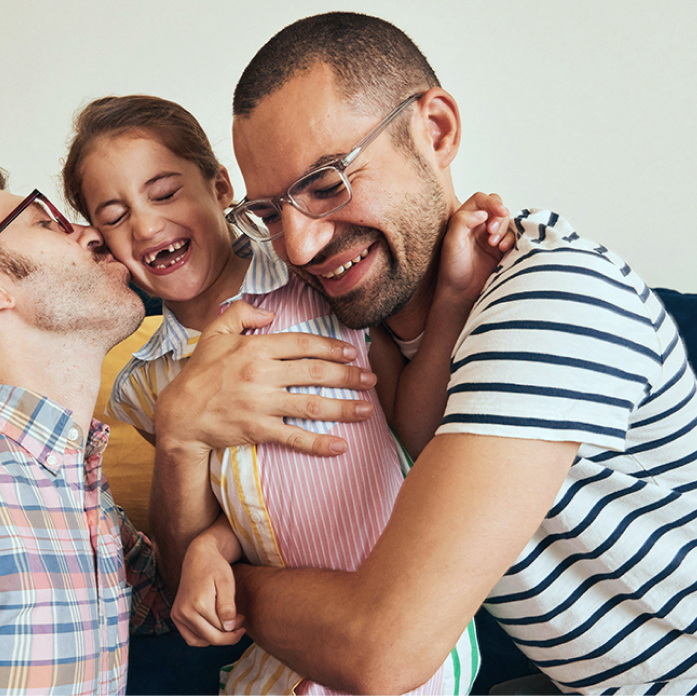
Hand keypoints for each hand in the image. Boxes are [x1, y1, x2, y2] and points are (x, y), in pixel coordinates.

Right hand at [155, 300, 376, 460]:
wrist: (179, 414)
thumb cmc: (199, 373)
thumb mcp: (214, 333)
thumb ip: (240, 312)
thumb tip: (271, 312)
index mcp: (256, 348)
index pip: (303, 344)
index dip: (332, 348)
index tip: (352, 352)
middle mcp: (262, 374)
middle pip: (315, 373)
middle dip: (348, 376)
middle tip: (371, 380)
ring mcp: (261, 403)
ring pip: (311, 404)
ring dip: (344, 408)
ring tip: (367, 409)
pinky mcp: (258, 429)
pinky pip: (294, 437)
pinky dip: (318, 443)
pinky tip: (340, 446)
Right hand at [171, 528, 245, 646]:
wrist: (198, 556)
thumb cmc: (216, 567)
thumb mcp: (227, 583)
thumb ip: (228, 607)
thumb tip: (229, 629)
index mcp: (198, 604)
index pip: (220, 630)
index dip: (235, 628)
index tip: (243, 619)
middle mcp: (184, 612)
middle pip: (210, 637)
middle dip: (228, 636)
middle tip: (240, 627)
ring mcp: (177, 615)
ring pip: (199, 640)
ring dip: (215, 638)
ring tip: (228, 626)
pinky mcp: (175, 615)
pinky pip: (189, 636)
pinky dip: (202, 637)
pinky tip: (214, 629)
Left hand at [437, 192, 511, 303]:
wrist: (460, 292)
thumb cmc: (452, 268)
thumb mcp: (452, 242)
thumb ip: (463, 221)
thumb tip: (483, 212)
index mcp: (465, 219)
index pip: (481, 200)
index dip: (491, 203)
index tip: (499, 212)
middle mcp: (479, 225)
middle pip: (497, 208)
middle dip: (499, 217)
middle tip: (492, 234)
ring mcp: (491, 237)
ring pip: (507, 222)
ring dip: (504, 230)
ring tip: (495, 245)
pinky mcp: (501, 249)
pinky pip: (513, 237)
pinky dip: (511, 240)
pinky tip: (503, 249)